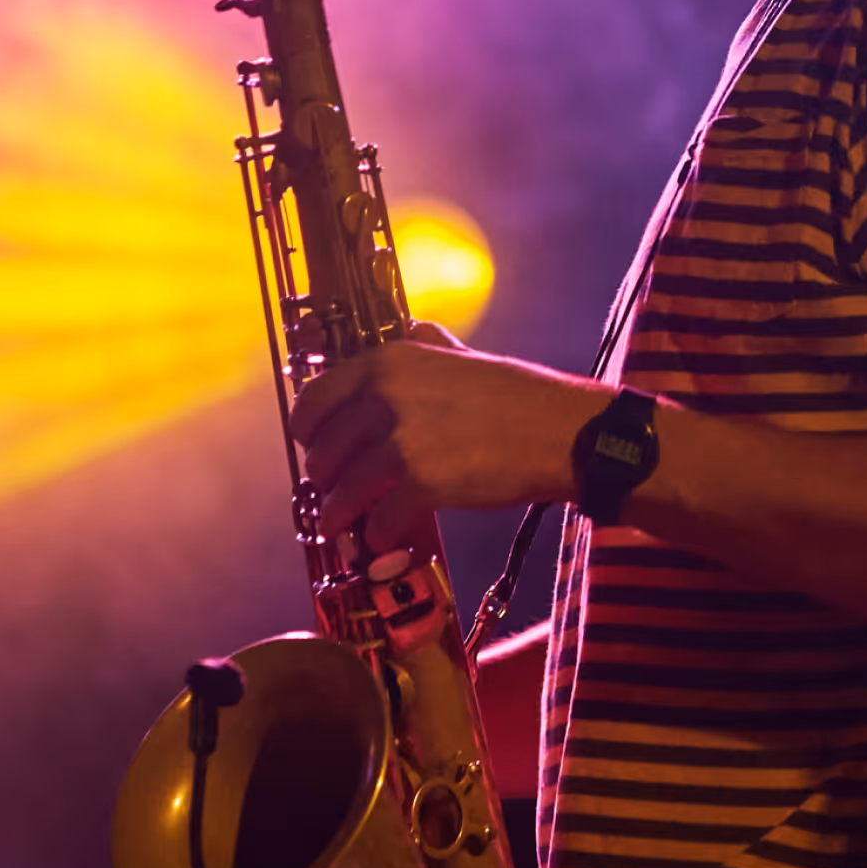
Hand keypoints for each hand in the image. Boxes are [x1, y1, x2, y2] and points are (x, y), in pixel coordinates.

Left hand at [286, 324, 607, 550]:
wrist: (559, 431)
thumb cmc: (518, 394)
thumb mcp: (462, 354)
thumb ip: (427, 344)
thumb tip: (411, 329)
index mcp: (390, 362)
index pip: (317, 396)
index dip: (307, 428)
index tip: (310, 442)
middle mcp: (386, 398)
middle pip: (324, 449)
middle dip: (322, 476)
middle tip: (329, 489)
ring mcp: (402, 442)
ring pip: (343, 489)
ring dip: (338, 513)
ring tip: (340, 525)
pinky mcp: (422, 485)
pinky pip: (380, 519)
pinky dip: (378, 534)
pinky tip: (384, 538)